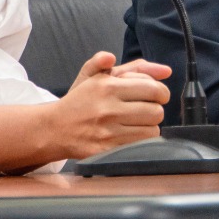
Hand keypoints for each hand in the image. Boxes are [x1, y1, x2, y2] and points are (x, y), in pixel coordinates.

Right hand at [49, 51, 170, 158]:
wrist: (54, 128)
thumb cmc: (79, 101)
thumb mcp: (95, 75)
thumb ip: (130, 67)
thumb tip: (164, 70)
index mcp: (108, 87)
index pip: (155, 90)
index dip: (161, 93)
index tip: (157, 96)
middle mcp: (109, 109)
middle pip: (157, 112)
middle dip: (154, 110)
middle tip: (144, 110)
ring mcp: (108, 132)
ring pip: (152, 131)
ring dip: (148, 127)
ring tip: (135, 123)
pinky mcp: (106, 151)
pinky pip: (140, 147)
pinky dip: (139, 142)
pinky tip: (129, 135)